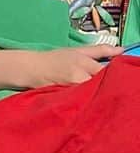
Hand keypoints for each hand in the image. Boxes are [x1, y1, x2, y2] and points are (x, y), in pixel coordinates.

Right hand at [0, 45, 121, 90]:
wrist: (30, 69)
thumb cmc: (54, 58)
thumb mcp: (77, 51)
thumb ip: (100, 50)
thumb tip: (121, 50)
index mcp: (83, 62)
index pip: (108, 72)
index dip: (114, 75)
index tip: (116, 77)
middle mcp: (79, 76)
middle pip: (102, 85)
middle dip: (106, 86)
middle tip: (106, 87)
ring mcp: (72, 90)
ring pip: (93, 95)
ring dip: (96, 95)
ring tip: (95, 94)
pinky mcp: (66, 100)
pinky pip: (82, 102)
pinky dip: (86, 102)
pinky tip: (87, 101)